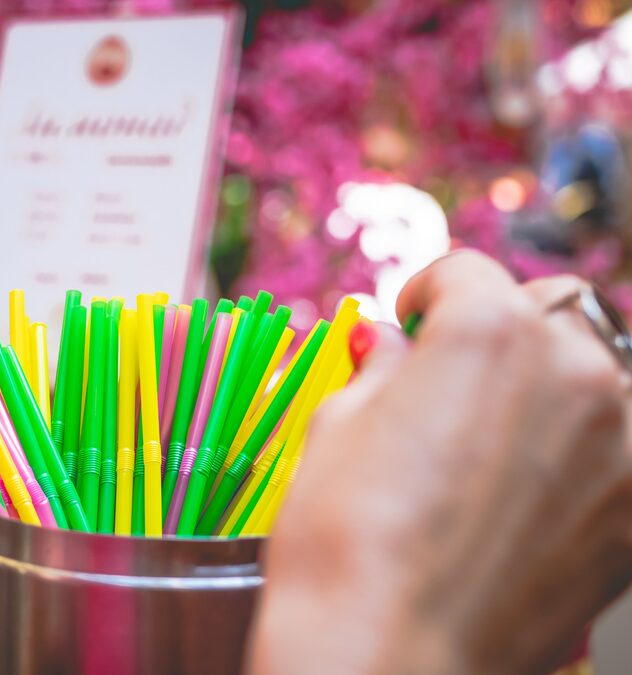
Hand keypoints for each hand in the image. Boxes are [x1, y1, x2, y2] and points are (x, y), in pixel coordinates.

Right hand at [248, 252, 631, 674]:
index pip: (468, 271)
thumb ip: (377, 367)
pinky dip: (581, 452)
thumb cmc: (345, 540)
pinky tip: (525, 494)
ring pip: (595, 378)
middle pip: (547, 313)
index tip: (414, 319)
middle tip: (451, 382)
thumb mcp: (336, 426)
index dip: (429, 293)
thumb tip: (383, 344)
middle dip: (499, 332)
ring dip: (549, 389)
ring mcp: (619, 442)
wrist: (391, 653)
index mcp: (487, 328)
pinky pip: (617, 449)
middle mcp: (572, 369)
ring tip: (494, 444)